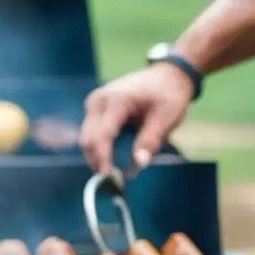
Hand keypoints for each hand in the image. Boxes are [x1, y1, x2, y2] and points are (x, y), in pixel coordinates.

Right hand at [79, 62, 194, 174]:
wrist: (166, 75)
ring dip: (97, 156)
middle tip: (113, 180)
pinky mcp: (94, 109)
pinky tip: (113, 157)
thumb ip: (150, 140)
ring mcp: (94, 103)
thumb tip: (139, 164)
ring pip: (86, 138)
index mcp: (117, 100)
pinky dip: (99, 148)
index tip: (108, 176)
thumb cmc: (168, 94)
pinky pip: (91, 134)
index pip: (103, 135)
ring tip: (114, 170)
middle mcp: (99, 100)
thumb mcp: (166, 117)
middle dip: (97, 161)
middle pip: (89, 139)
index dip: (103, 158)